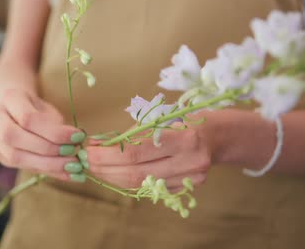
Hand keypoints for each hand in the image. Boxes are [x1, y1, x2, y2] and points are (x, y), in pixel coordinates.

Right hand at [0, 89, 86, 181]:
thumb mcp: (50, 112)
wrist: (19, 111)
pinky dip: (45, 171)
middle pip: (14, 137)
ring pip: (14, 155)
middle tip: (72, 155)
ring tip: (71, 167)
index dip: (53, 132)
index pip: (28, 118)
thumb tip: (77, 144)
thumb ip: (59, 127)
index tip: (78, 137)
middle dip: (47, 149)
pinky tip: (65, 173)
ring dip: (46, 164)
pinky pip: (19, 166)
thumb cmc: (39, 110)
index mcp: (10, 98)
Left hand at [86, 122, 211, 189]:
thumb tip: (98, 143)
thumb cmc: (185, 120)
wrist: (218, 136)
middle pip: (136, 172)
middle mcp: (189, 161)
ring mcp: (190, 178)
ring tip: (96, 168)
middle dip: (105, 168)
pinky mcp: (186, 187)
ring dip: (113, 177)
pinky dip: (127, 181)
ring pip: (141, 184)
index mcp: (184, 138)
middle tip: (86, 161)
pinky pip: (149, 188)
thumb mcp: (162, 117)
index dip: (108, 154)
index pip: (136, 152)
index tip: (89, 150)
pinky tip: (114, 174)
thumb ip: (133, 133)